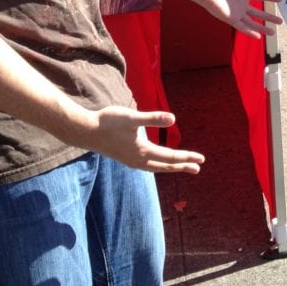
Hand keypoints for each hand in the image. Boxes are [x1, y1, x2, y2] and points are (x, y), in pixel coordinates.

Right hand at [87, 106, 204, 173]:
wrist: (85, 131)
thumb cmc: (108, 122)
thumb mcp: (132, 117)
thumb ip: (153, 118)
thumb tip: (173, 119)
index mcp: (143, 151)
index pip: (170, 157)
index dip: (187, 157)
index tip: (201, 159)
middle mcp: (138, 160)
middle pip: (165, 165)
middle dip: (182, 166)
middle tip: (198, 168)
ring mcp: (131, 161)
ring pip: (156, 167)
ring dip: (170, 167)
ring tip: (182, 167)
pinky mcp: (125, 158)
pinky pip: (147, 165)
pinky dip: (157, 165)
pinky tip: (158, 161)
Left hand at [201, 0, 282, 37]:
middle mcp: (242, 5)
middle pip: (258, 13)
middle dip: (269, 17)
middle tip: (281, 21)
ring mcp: (237, 13)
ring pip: (252, 23)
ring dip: (262, 28)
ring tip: (272, 32)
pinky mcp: (231, 19)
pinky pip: (242, 27)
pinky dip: (250, 32)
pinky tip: (258, 37)